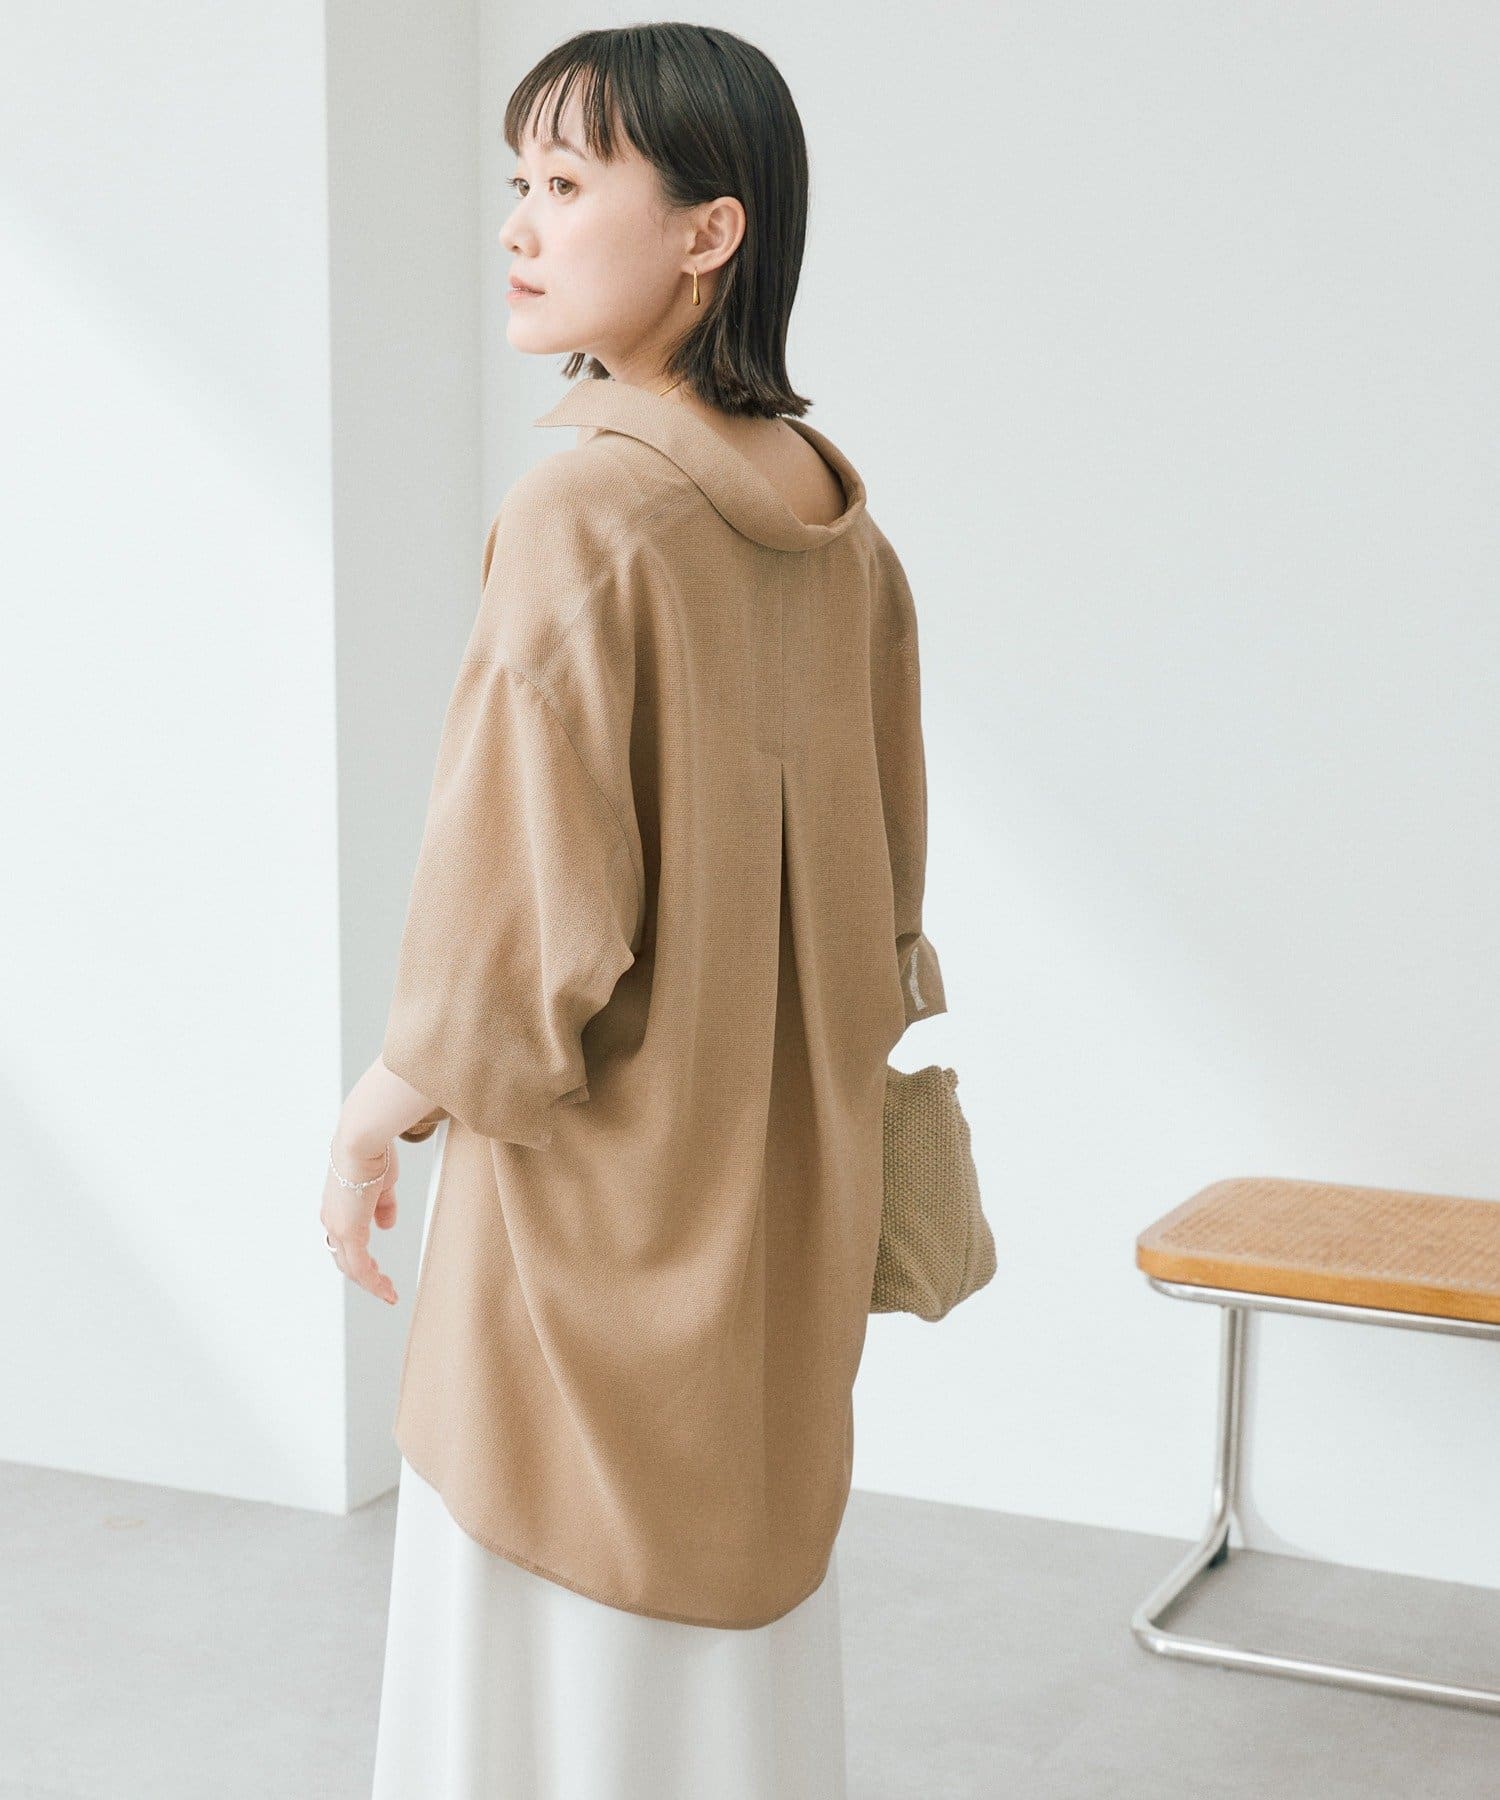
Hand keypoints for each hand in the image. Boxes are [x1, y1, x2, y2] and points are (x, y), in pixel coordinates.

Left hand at [320, 1134, 398, 1305]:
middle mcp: (332, 1221)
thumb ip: (383, 1207)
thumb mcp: (383, 1185)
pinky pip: (361, 1266)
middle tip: (383, 1288)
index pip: (345, 1242)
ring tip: (389, 1294)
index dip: (361, 1257)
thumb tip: (386, 1225)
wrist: (362, 1141)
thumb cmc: (372, 1153)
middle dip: (365, 1277)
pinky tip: (386, 1290)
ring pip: (351, 1267)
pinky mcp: (349, 1231)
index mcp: (337, 1208)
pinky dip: (373, 1282)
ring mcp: (338, 1227)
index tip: (377, 1269)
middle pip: (344, 1260)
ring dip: (371, 1283)